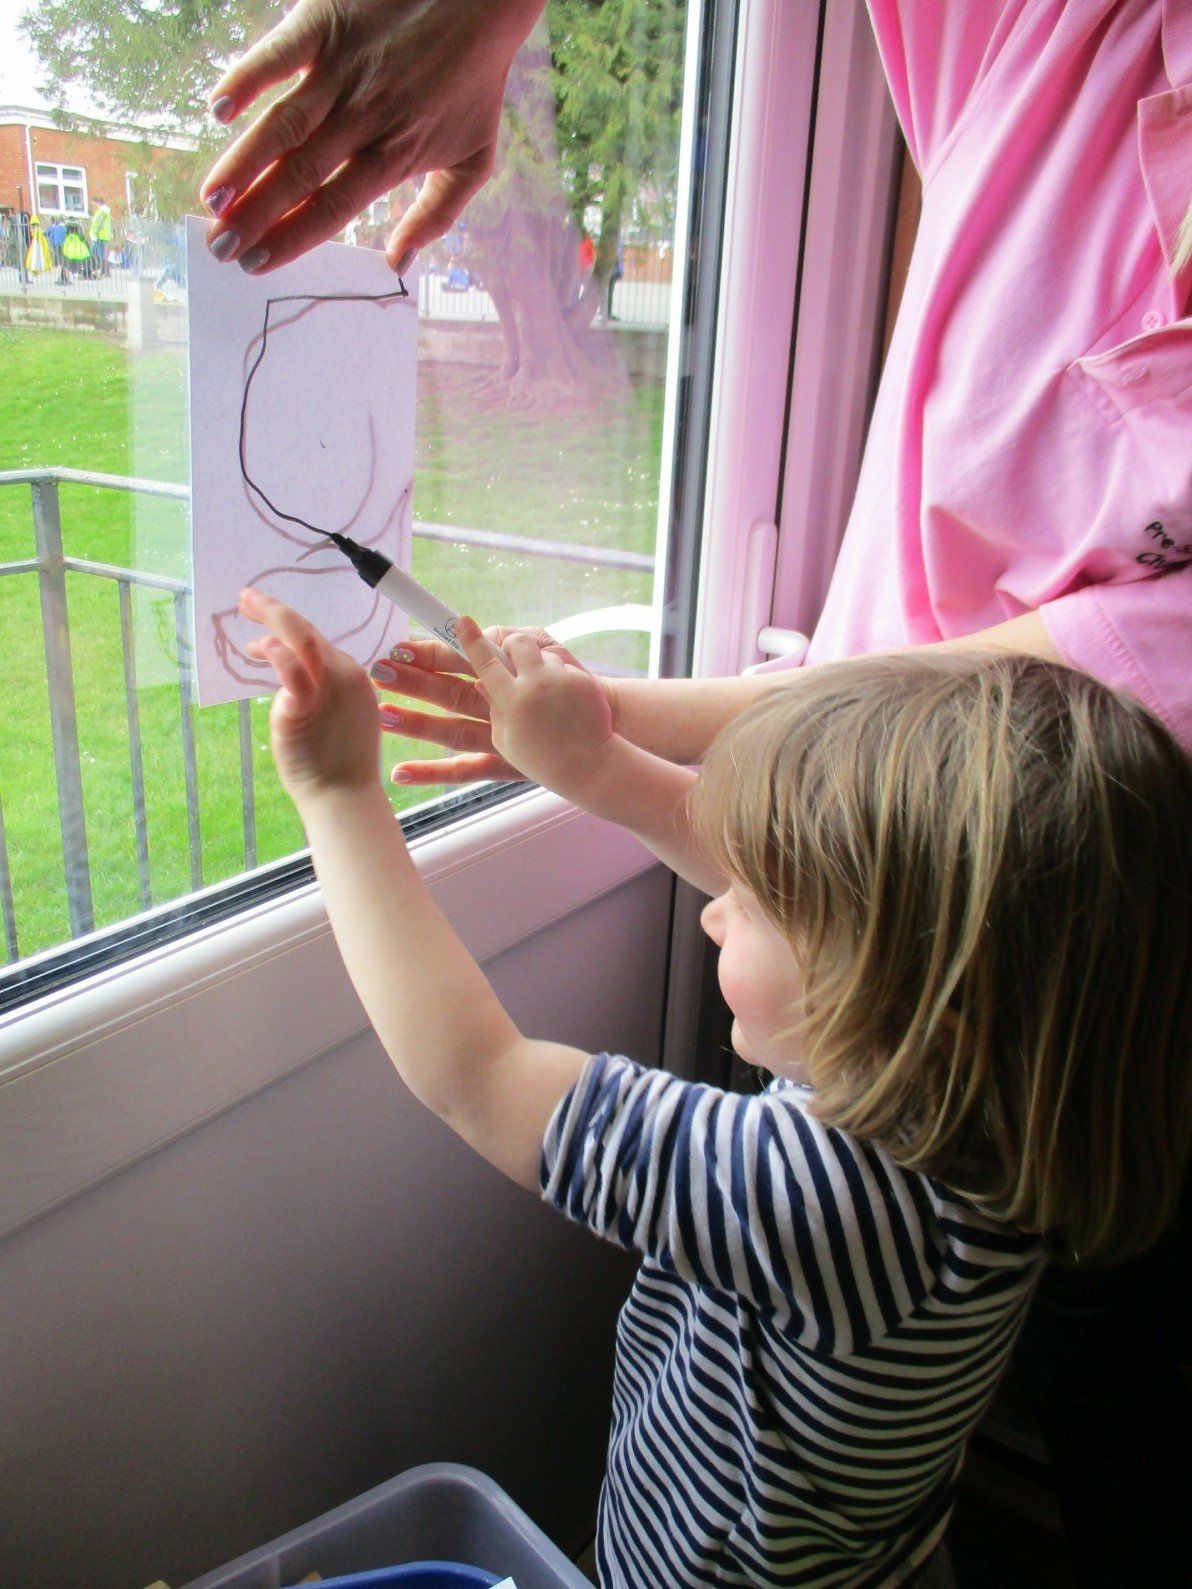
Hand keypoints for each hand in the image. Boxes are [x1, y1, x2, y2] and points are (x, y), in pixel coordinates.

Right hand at [200, 0, 543, 273]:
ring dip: (244, 162)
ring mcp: (343, 71)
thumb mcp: (474, 160)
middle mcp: (364, 118)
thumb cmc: (475, 83)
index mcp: (395, 156)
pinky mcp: (326, 24)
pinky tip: (219, 108)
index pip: (334, 207)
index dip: (292, 237)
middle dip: (256, 215)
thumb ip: (437, 216)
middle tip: (218, 246)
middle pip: (301, 175)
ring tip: (212, 199)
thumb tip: (398, 263)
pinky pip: (281, 54)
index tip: (255, 263)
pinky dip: (249, 78)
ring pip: (285, 125)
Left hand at [239, 587, 381, 802]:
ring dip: (271, 616)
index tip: (261, 630)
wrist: (342, 796)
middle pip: (308, 631)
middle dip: (275, 610)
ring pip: (301, 638)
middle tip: (247, 597)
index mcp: (353, 677)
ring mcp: (329, 689)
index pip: (317, 642)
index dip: (286, 629)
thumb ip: (314, 692)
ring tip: (245, 604)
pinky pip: (292, 670)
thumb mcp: (333, 717)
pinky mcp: (307, 706)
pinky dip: (275, 652)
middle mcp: (345, 676)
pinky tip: (259, 646)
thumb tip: (286, 677)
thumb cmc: (334, 764)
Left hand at [372, 625, 619, 786]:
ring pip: (450, 729)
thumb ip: (512, 641)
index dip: (429, 652)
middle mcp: (497, 704)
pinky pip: (465, 770)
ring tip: (384, 716)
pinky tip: (401, 772)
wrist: (604, 725)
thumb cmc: (569, 681)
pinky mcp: (502, 763)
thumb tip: (479, 633)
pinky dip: (434, 773)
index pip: (460, 659)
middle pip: (448, 691)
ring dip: (416, 723)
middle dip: (412, 681)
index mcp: (505, 673)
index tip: (399, 647)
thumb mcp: (547, 649)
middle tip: (380, 673)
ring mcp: (498, 736)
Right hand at [452, 618, 617, 798]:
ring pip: (541, 654)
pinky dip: (559, 677)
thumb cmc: (541, 758)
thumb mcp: (505, 740)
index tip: (462, 621)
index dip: (472, 640)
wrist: (589, 765)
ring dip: (538, 666)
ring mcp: (561, 680)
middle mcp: (536, 685)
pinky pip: (563, 666)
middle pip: (516, 643)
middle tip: (513, 661)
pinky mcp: (581, 680)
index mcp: (512, 702)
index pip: (486, 662)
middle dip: (511, 646)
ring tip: (546, 695)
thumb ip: (493, 707)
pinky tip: (565, 701)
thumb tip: (482, 681)